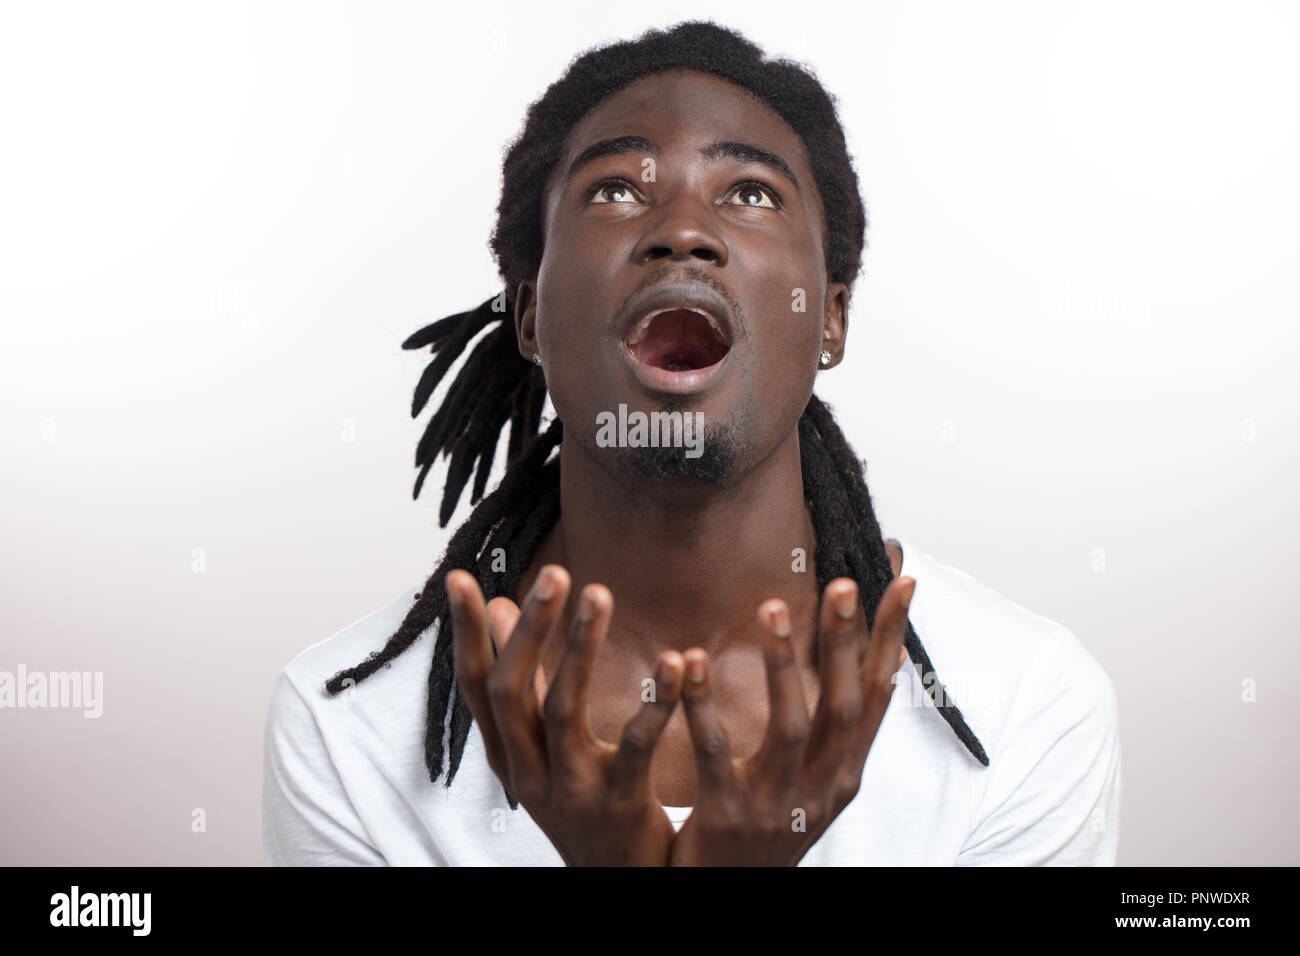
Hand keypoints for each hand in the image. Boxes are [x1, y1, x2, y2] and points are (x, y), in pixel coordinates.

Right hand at [446, 565, 685, 865]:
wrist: (618, 883)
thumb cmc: (583, 800)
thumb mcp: (541, 748)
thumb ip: (527, 681)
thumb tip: (497, 607)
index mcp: (507, 754)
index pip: (475, 685)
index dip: (466, 632)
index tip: (462, 578)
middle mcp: (528, 772)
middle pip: (511, 693)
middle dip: (529, 629)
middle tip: (553, 572)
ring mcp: (571, 790)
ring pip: (564, 712)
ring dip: (580, 648)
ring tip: (598, 594)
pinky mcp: (619, 804)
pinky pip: (636, 747)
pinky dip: (654, 701)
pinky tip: (674, 661)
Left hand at [668, 575, 915, 865]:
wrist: (730, 896)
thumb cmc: (768, 826)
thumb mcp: (814, 782)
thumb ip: (833, 730)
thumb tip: (865, 662)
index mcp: (844, 774)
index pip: (877, 696)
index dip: (891, 639)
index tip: (902, 582)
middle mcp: (821, 789)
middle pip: (843, 705)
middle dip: (845, 641)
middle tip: (841, 583)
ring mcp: (777, 805)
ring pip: (791, 727)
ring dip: (783, 664)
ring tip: (772, 607)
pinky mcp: (726, 817)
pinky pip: (715, 753)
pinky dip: (705, 706)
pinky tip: (691, 662)